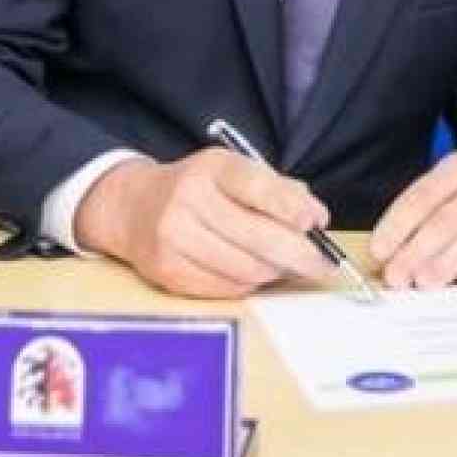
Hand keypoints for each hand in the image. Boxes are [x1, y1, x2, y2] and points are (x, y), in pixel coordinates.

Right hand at [74, 149, 333, 298]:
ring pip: (246, 270)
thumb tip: (316, 219)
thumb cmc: (199, 189)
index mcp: (211, 168)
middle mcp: (188, 199)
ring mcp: (174, 238)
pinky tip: (254, 274)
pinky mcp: (167, 272)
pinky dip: (249, 285)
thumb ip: (278, 190)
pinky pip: (226, 289)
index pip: (257, 187)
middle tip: (323, 265)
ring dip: (275, 272)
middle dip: (300, 255)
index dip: (292, 208)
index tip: (317, 223)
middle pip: (258, 238)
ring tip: (285, 267)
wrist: (133, 208)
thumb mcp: (234, 172)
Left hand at [368, 146, 456, 289]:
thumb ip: (424, 215)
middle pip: (447, 219)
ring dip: (448, 261)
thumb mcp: (453, 187)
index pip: (422, 197)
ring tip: (426, 282)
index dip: (396, 226)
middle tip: (398, 277)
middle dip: (417, 251)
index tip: (379, 253)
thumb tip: (389, 255)